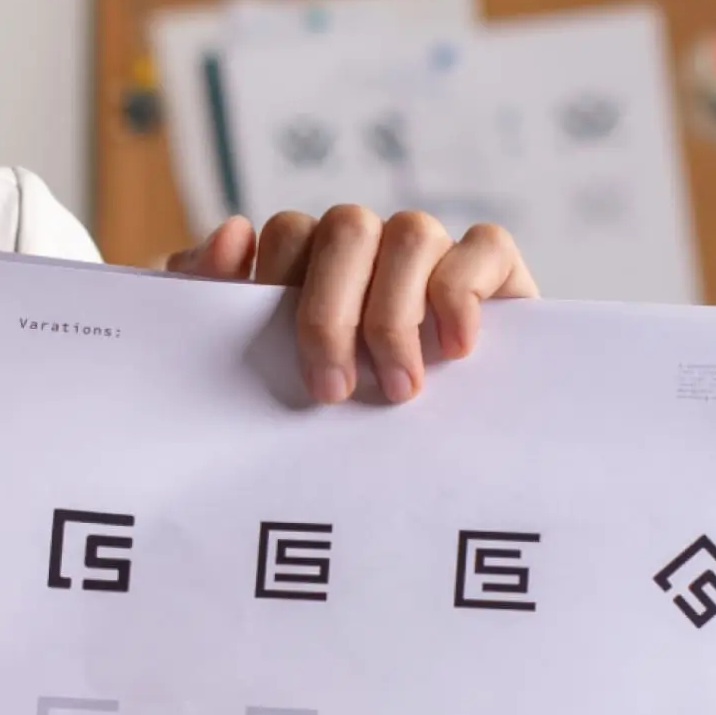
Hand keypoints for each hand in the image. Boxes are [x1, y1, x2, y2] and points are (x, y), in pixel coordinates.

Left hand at [168, 203, 536, 402]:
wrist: (426, 488)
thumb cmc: (329, 422)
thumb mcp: (261, 374)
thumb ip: (218, 303)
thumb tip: (233, 233)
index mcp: (315, 263)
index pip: (291, 232)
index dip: (281, 284)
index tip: (290, 363)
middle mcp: (375, 250)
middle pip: (348, 226)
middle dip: (333, 312)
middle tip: (335, 392)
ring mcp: (436, 256)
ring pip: (413, 231)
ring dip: (396, 314)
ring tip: (398, 389)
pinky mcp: (496, 272)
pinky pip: (486, 245)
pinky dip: (462, 294)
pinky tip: (454, 351)